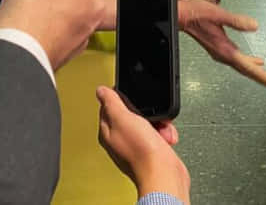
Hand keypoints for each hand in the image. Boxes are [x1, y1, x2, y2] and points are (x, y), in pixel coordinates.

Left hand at [96, 86, 189, 204]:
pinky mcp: (152, 151)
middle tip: (148, 115)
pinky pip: (158, 134)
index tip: (131, 97)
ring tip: (160, 129)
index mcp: (108, 132)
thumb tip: (100, 90)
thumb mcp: (123, 118)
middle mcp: (120, 140)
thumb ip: (111, 102)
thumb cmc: (142, 151)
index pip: (108, 107)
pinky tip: (165, 138)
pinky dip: (164, 133)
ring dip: (158, 122)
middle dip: (145, 111)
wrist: (164, 174)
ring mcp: (137, 145)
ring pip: (147, 122)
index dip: (121, 99)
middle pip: (131, 113)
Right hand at [177, 0, 265, 90]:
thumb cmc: (195, 14)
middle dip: (262, 78)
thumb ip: (236, 21)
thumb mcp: (217, 14)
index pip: (247, 67)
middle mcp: (222, 54)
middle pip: (246, 71)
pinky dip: (248, 64)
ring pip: (242, 67)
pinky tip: (254, 61)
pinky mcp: (219, 48)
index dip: (263, 77)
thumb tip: (254, 25)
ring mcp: (220, 53)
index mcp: (224, 49)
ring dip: (256, 73)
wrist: (180, 15)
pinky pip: (237, 61)